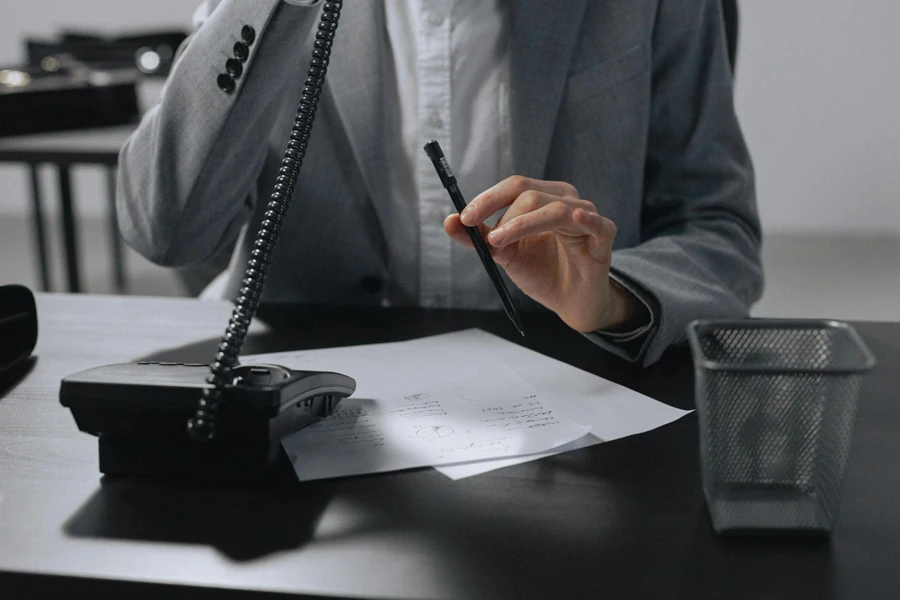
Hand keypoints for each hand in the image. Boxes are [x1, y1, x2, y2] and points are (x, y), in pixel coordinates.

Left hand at [443, 176, 646, 331]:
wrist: (570, 302)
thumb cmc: (542, 272)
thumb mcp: (505, 255)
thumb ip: (479, 238)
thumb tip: (448, 221)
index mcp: (544, 198)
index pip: (516, 186)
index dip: (489, 198)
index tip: (465, 217)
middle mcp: (566, 201)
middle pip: (531, 194)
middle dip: (503, 214)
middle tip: (488, 238)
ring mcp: (587, 217)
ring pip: (555, 209)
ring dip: (524, 224)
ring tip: (503, 241)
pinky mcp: (603, 239)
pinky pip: (597, 224)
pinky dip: (586, 219)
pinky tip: (576, 217)